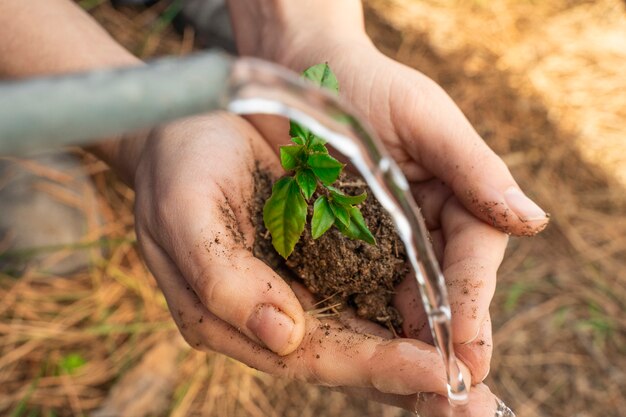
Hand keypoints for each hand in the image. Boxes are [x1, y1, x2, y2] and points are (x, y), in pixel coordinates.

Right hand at [128, 112, 501, 414]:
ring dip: (419, 348)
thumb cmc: (178, 168)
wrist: (188, 123)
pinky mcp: (322, 253)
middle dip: (410, 377)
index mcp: (236, 316)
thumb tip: (282, 335)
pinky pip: (371, 285)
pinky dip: (409, 303)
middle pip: (350, 355)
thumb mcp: (185, 213)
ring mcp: (301, 284)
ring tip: (475, 370)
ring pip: (367, 329)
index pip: (314, 354)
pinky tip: (448, 313)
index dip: (375, 365)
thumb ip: (224, 279)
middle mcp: (275, 311)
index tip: (438, 372)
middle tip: (476, 399)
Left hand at [229, 1, 548, 384]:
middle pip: (440, 301)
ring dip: (405, 357)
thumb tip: (529, 219)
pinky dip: (359, 331)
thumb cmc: (368, 85)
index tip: (468, 357)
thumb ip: (473, 167)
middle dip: (445, 352)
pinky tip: (358, 366)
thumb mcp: (423, 117)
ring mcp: (381, 248)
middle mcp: (424, 234)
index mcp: (456, 203)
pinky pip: (353, 297)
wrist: (304, 74)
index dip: (470, 311)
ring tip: (413, 403)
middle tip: (452, 405)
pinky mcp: (339, 253)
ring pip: (398, 311)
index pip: (471, 266)